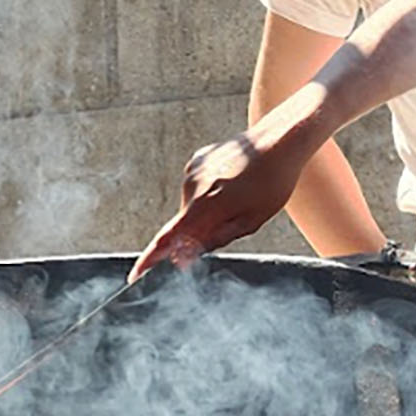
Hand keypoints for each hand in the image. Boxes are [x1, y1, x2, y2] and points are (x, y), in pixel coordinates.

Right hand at [130, 134, 301, 279]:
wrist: (280, 140)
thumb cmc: (273, 183)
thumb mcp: (250, 221)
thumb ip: (215, 239)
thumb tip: (184, 258)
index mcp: (205, 205)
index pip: (167, 239)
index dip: (150, 260)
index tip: (135, 276)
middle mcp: (192, 186)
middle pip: (185, 223)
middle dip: (200, 232)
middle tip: (236, 222)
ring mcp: (193, 170)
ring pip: (193, 205)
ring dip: (209, 211)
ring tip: (243, 197)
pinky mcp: (198, 159)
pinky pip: (198, 187)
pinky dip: (211, 194)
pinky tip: (237, 184)